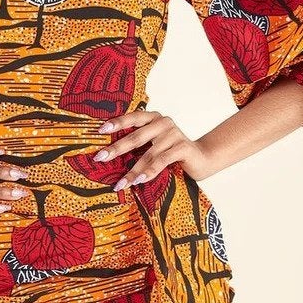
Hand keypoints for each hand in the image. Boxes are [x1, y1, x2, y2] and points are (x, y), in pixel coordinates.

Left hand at [93, 107, 214, 189]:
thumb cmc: (172, 153)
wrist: (202, 159)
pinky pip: (162, 160)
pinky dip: (150, 171)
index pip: (132, 118)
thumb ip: (139, 144)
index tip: (100, 130)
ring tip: (120, 184)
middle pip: (136, 137)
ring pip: (148, 154)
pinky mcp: (183, 147)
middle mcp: (163, 122)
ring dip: (132, 171)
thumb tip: (109, 155)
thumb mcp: (154, 145)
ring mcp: (174, 133)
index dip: (116, 123)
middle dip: (116, 149)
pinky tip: (139, 181)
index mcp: (153, 118)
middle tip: (100, 158)